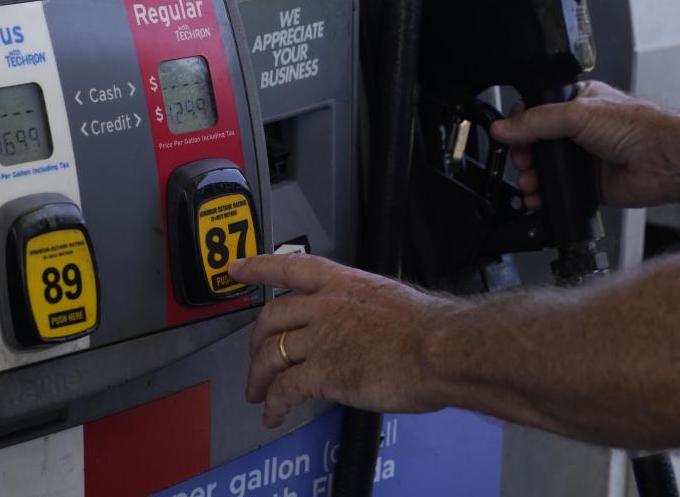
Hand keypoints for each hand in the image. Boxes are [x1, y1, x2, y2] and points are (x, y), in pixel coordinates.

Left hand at [232, 254, 459, 427]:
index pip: (289, 266)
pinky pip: (285, 388)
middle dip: (255, 341)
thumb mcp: (391, 301)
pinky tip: (274, 413)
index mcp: (343, 284)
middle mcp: (325, 306)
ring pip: (271, 353)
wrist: (442, 349)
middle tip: (254, 357)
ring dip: (258, 376)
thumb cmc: (431, 329)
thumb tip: (363, 325)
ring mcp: (321, 339)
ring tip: (258, 393)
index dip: (258, 267)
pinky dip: (275, 403)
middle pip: (271, 317)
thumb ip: (366, 310)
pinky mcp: (322, 372)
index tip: (238, 268)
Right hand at [490, 81, 679, 208]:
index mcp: (576, 103)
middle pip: (535, 144)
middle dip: (522, 156)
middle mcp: (578, 130)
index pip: (536, 111)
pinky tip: (537, 198)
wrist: (664, 161)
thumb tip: (503, 127)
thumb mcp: (577, 114)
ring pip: (544, 170)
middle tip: (522, 162)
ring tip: (529, 182)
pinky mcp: (587, 184)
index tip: (508, 136)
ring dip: (530, 178)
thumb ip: (535, 121)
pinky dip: (543, 197)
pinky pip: (556, 192)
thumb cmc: (639, 127)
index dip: (519, 124)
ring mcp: (582, 159)